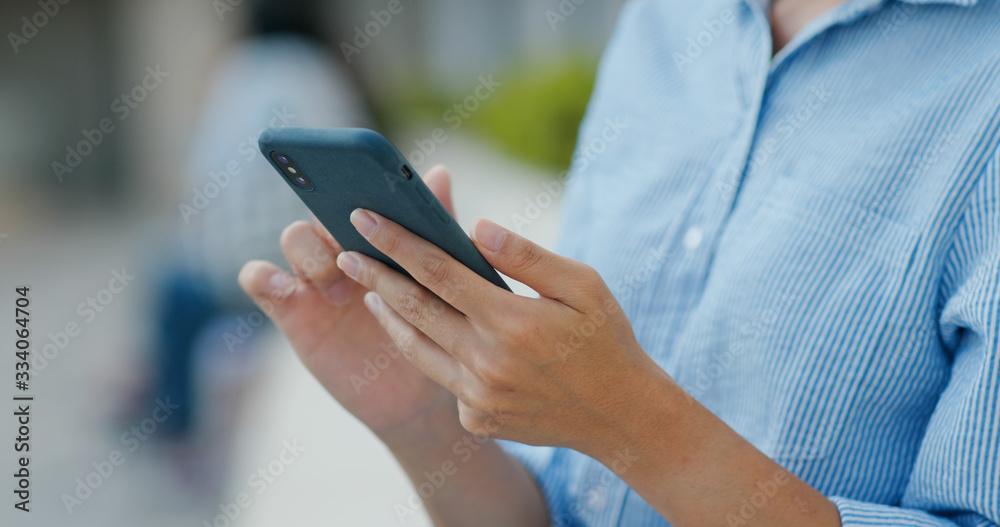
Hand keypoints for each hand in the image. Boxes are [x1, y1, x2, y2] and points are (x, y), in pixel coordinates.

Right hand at [237, 166, 458, 442]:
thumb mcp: (438, 282)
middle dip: (336, 219)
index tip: (370, 199)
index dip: (355, 184)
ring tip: (339, 288)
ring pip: (293, 237)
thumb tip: (439, 173)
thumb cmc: (431, 328)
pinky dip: (263, 275)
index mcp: (379, 234)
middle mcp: (342, 247)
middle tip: (359, 247)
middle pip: (322, 208)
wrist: (418, 392)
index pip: (357, 192)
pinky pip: (257, 278)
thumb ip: (435, 230)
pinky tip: (289, 290)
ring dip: (313, 253)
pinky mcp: (291, 310)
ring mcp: (313, 277)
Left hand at [335, 209, 657, 451]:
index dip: (397, 242)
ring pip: (417, 346)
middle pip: (415, 308)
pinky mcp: (477, 418)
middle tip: (345, 251)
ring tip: (368, 291)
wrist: (620, 416)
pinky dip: (429, 351)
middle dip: (374, 275)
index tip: (364, 218)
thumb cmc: (604, 340)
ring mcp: (478, 394)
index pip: (438, 270)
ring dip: (388, 316)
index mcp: (510, 320)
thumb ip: (526, 256)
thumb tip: (476, 226)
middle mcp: (486, 360)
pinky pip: (443, 378)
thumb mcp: (582, 285)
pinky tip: (422, 333)